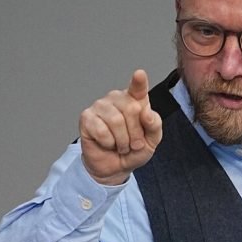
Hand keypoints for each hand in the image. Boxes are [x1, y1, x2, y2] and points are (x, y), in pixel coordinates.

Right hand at [79, 69, 162, 184]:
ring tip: (121, 145)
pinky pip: (101, 130)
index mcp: (135, 100)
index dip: (139, 82)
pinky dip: (108, 143)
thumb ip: (154, 125)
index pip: (138, 88)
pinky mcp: (87, 117)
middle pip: (132, 110)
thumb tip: (147, 113)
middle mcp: (117, 98)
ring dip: (122, 141)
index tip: (139, 74)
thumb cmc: (134, 149)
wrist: (115, 166)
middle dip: (136, 133)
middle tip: (133, 143)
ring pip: (116, 121)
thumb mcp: (152, 140)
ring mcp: (100, 105)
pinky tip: (107, 144)